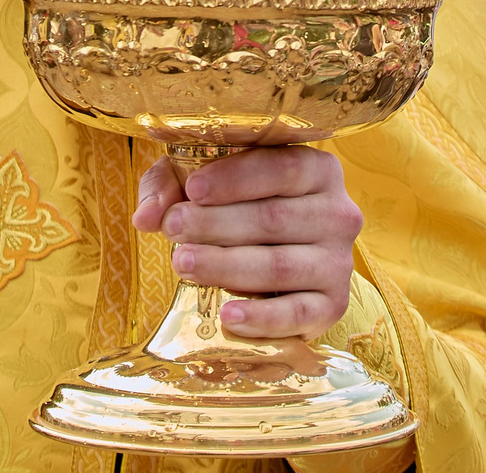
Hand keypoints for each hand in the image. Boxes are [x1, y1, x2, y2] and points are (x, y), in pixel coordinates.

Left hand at [133, 146, 362, 338]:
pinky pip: (298, 313)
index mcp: (318, 170)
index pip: (282, 168)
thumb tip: (146, 216)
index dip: (235, 178)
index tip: (192, 188)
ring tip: (183, 263)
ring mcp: (339, 262)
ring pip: (279, 264)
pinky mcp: (333, 306)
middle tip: (173, 228)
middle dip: (217, 224)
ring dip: (227, 265)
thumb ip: (171, 187)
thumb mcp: (204, 184)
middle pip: (274, 218)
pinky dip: (262, 317)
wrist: (279, 263)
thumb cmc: (240, 210)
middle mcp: (339, 213)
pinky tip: (228, 314)